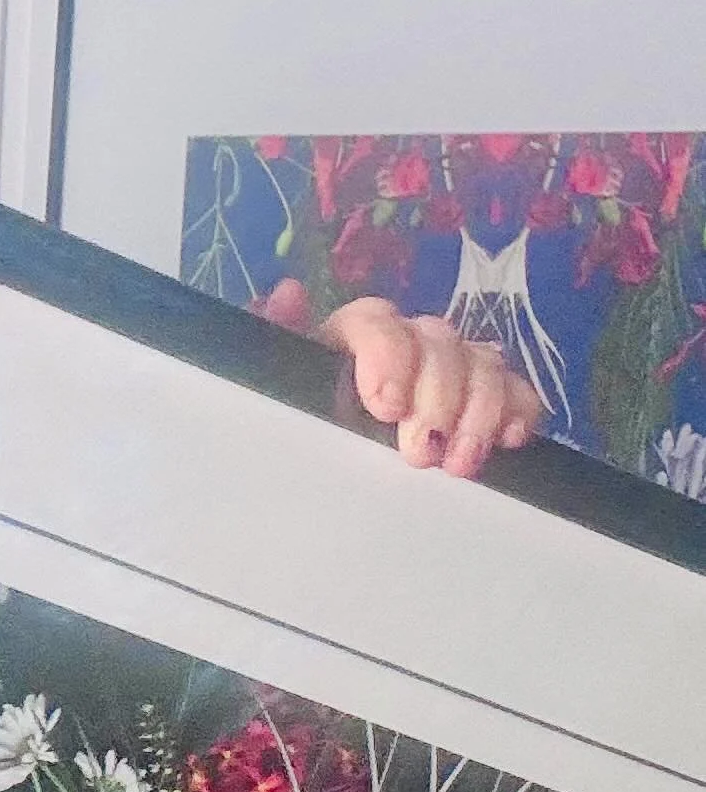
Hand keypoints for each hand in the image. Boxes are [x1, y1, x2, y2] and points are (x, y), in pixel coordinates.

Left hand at [259, 278, 543, 478]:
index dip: (389, 355)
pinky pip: (515, 391)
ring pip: (482, 362)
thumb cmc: (296, 438)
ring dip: (480, 411)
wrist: (321, 497)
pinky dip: (519, 410)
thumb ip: (272, 344)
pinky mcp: (484, 406)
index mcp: (353, 341)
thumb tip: (289, 294)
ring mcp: (450, 374)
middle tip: (423, 453)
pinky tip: (510, 441)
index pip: (377, 321)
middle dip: (437, 396)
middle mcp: (407, 346)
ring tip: (461, 464)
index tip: (387, 408)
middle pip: (438, 341)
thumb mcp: (275, 395)